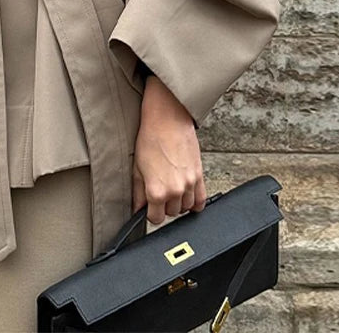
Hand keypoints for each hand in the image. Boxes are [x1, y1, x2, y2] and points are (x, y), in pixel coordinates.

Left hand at [132, 75, 206, 224]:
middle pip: (171, 213)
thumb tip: (137, 209)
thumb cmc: (151, 138)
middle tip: (159, 189)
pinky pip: (201, 201)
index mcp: (157, 191)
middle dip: (164, 205)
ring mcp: (189, 184)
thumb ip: (138, 192)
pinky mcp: (200, 176)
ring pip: (185, 208)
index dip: (150, 212)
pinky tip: (186, 194)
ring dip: (178, 202)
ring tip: (171, 187)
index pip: (155, 219)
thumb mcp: (137, 167)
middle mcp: (175, 190)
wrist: (167, 119)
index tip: (149, 205)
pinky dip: (194, 202)